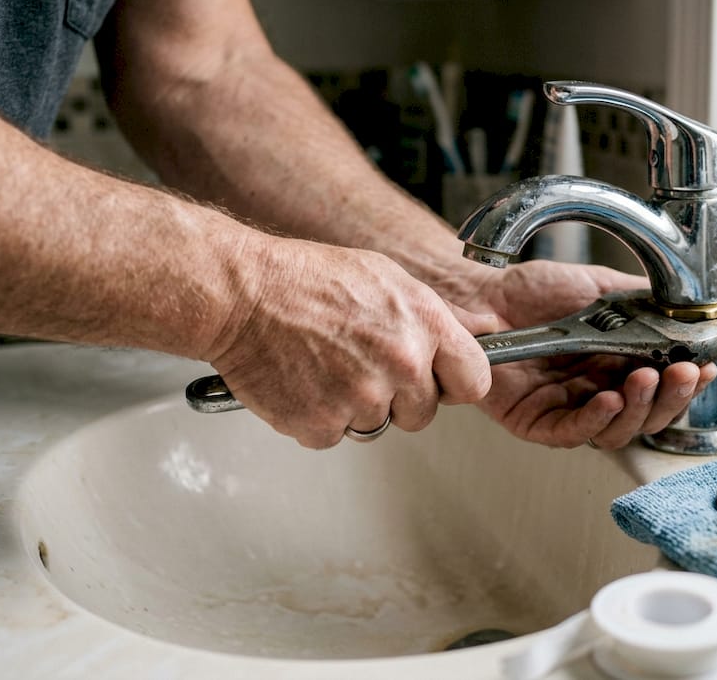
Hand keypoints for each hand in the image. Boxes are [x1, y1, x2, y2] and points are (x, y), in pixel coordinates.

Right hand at [207, 237, 491, 448]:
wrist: (242, 294)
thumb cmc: (307, 280)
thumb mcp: (388, 279)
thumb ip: (431, 318)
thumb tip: (469, 338)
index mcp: (425, 324)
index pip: (474, 380)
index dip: (454, 384)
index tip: (439, 383)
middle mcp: (402, 363)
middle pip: (423, 413)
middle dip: (397, 398)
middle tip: (360, 366)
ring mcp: (362, 398)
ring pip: (376, 426)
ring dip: (353, 407)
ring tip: (325, 366)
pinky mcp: (322, 424)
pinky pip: (333, 436)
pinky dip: (316, 418)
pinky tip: (303, 382)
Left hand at [449, 260, 716, 449]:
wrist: (485, 289)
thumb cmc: (533, 290)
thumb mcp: (601, 288)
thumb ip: (644, 302)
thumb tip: (688, 310)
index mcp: (616, 365)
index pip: (661, 389)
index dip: (686, 385)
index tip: (704, 367)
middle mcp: (596, 391)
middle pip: (645, 417)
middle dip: (670, 399)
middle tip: (682, 374)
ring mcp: (566, 409)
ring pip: (615, 431)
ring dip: (638, 409)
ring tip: (645, 379)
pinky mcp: (534, 422)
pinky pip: (571, 433)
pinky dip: (596, 421)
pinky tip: (609, 400)